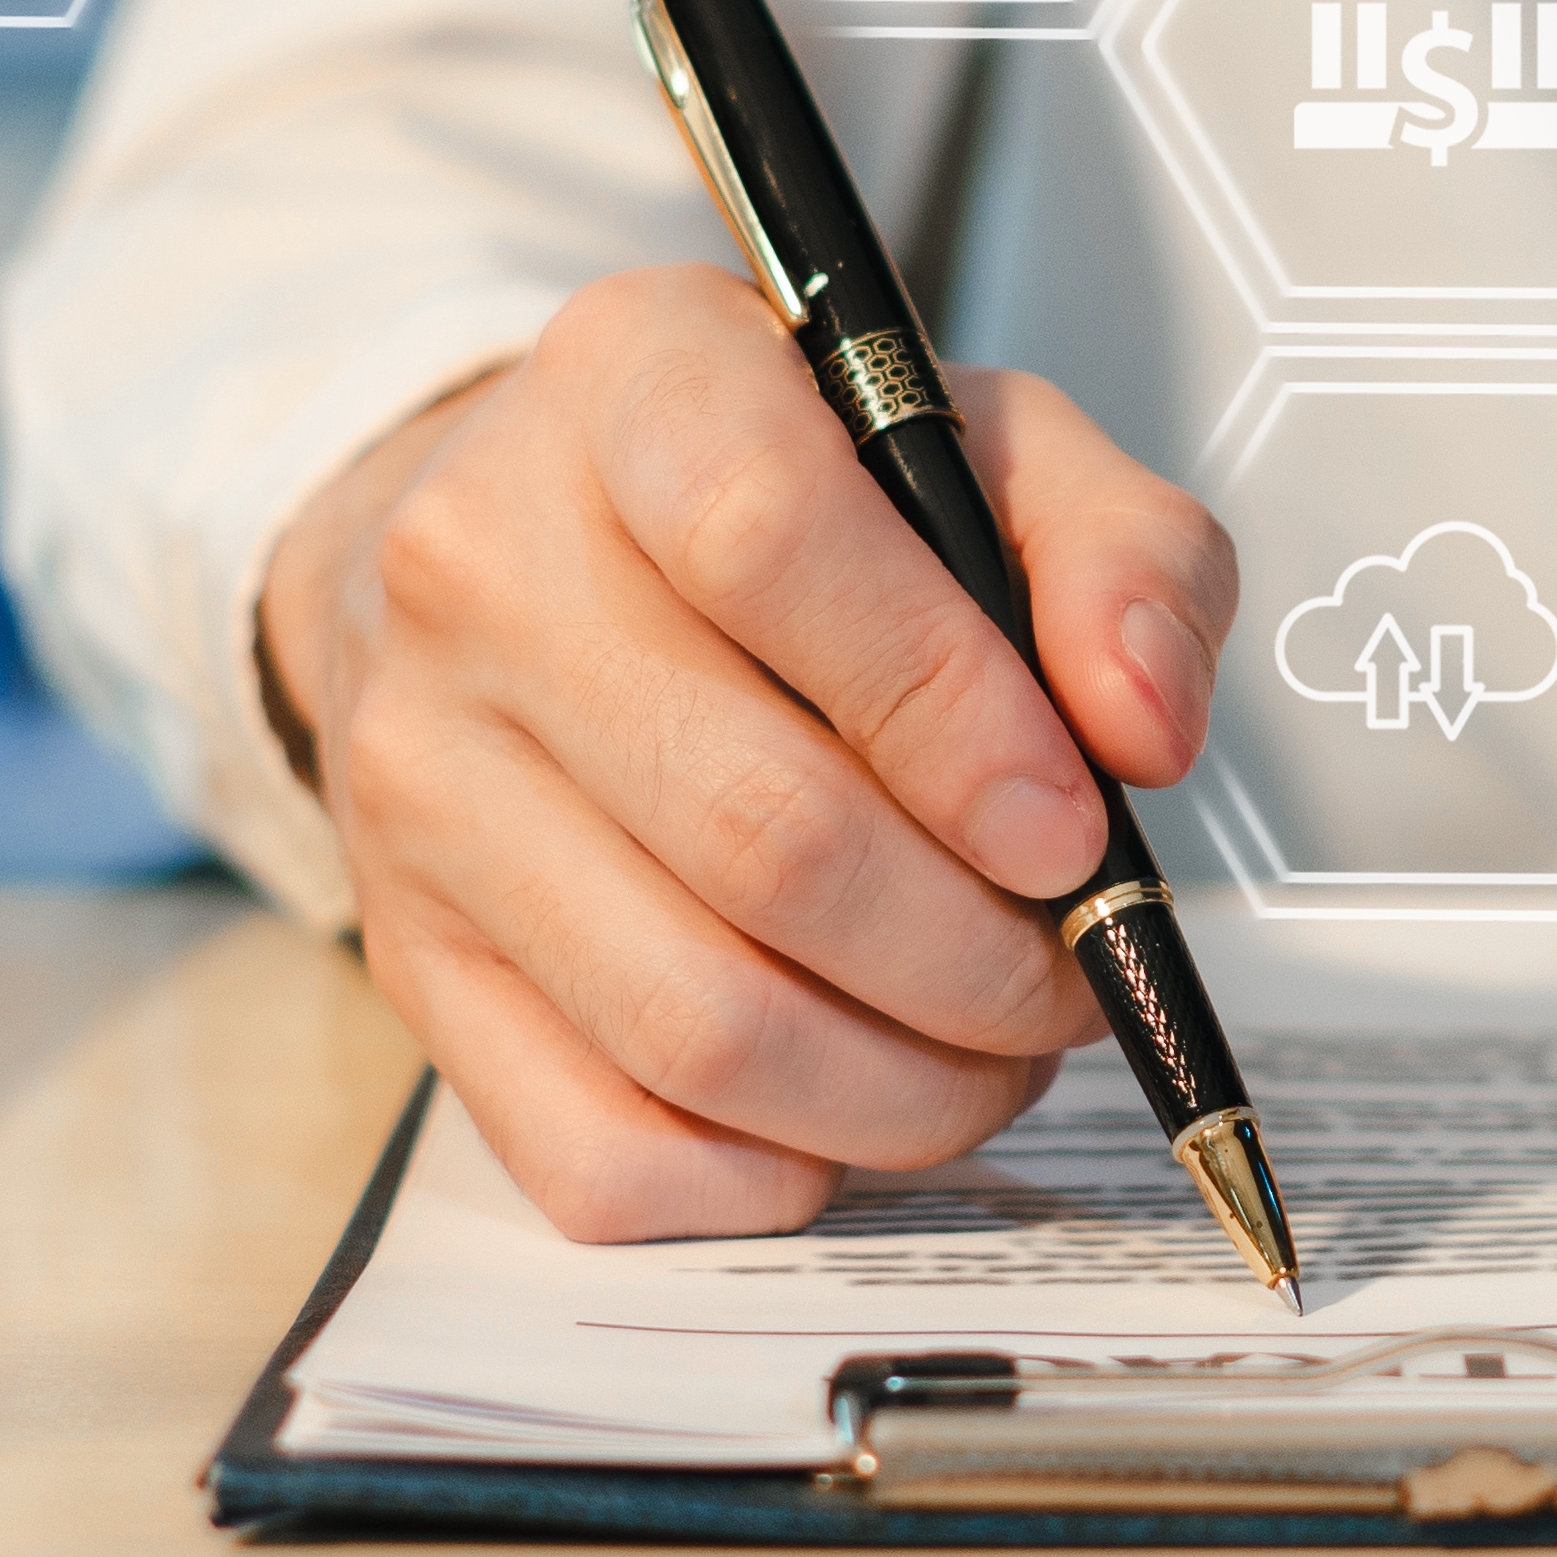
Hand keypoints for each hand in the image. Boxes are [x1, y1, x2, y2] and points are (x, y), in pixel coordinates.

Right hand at [255, 267, 1237, 1239]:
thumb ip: (1119, 552)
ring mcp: (421, 779)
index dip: (953, 714)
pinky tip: (849, 1104)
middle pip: (762, 831)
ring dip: (907, 1085)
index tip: (1071, 822)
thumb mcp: (979, 444)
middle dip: (981, 955)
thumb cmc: (778, 507)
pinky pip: (602, 1148)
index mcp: (634, 385)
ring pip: (698, 1017)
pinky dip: (771, 1172)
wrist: (511, 560)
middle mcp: (482, 571)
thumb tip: (1146, 724)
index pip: (768, 540)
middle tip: (1073, 973)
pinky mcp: (411, 955)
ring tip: (992, 1045)